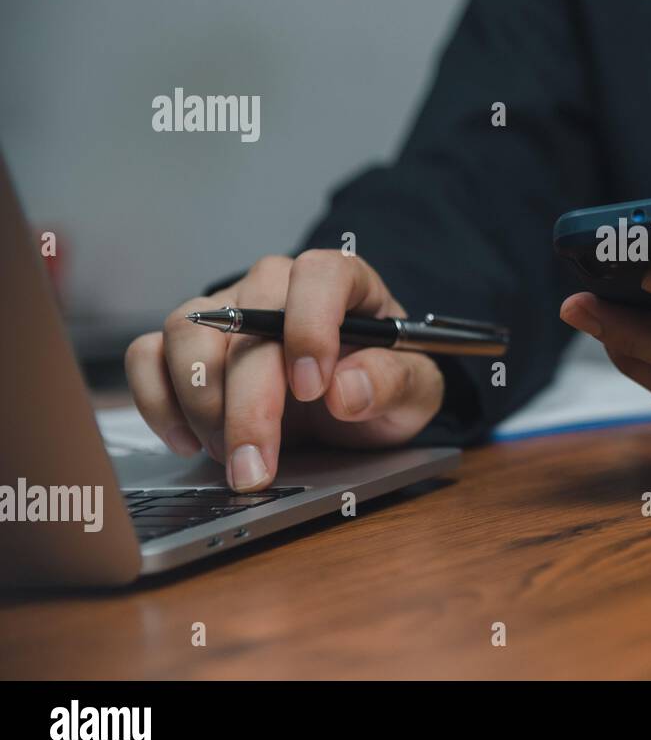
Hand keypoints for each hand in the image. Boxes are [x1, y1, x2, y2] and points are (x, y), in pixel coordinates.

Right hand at [125, 251, 444, 489]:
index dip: (311, 327)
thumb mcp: (415, 391)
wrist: (354, 402)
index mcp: (344, 282)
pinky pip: (147, 355)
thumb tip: (348, 389)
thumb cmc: (384, 382)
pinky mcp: (188, 343)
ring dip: (202, 403)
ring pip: (187, 330)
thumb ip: (393, 383)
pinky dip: (158, 401)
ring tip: (233, 455)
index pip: (319, 275)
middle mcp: (278, 284)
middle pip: (245, 317)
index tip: (313, 389)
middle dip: (249, 399)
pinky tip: (192, 442)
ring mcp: (226, 308)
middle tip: (256, 464)